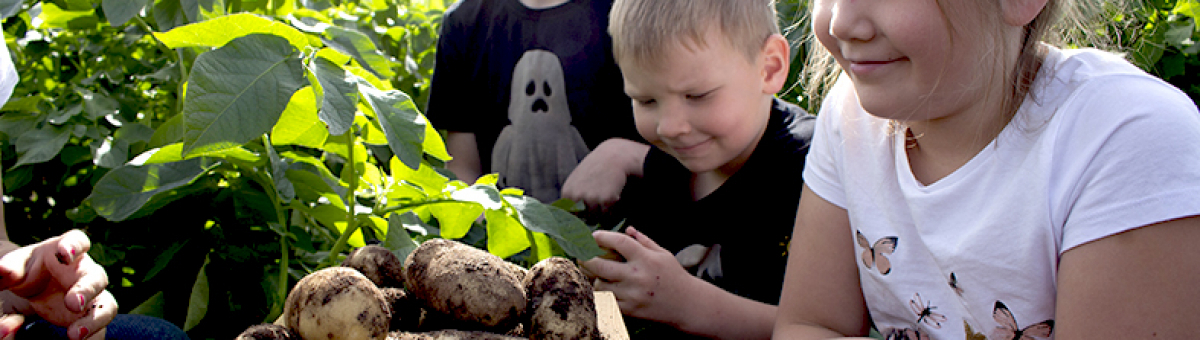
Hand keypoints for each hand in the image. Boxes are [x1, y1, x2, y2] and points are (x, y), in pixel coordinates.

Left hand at [0, 230, 115, 339]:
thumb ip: (9, 268)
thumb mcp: (15, 267)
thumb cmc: (29, 270)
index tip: (65, 254)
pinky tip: (75, 337)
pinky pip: (101, 318)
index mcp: (66, 250)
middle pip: (95, 276)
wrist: (36, 288)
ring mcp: (91, 292)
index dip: (74, 246)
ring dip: (94, 317)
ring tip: (74, 333)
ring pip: (105, 302)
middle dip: (86, 289)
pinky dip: (92, 329)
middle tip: (72, 303)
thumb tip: (2, 271)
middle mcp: (85, 270)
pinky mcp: (92, 311)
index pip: (77, 241)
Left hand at [561, 138, 648, 214]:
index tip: (585, 217)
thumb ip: (572, 198)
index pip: (570, 217)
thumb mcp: (576, 181)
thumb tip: (571, 221)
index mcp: (567, 193)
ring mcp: (592, 199)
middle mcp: (577, 198)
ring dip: (602, 213)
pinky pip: (609, 215)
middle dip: (591, 216)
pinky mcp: (606, 200)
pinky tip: (613, 196)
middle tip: (599, 203)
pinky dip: (612, 210)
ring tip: (606, 198)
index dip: (579, 218)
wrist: (613, 157)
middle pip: (583, 220)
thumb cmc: (595, 169)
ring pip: (597, 219)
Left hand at [580, 227, 697, 325]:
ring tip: (590, 272)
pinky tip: (600, 287)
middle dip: (585, 258)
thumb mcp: (663, 254)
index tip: (593, 235)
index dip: (602, 237)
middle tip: (580, 255)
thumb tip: (627, 229)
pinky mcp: (630, 310)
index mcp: (646, 259)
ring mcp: (632, 295)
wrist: (687, 305)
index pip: (619, 242)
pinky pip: (606, 301)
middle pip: (600, 265)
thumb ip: (644, 241)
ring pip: (600, 285)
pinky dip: (600, 294)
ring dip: (592, 278)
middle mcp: (637, 276)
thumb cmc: (674, 276)